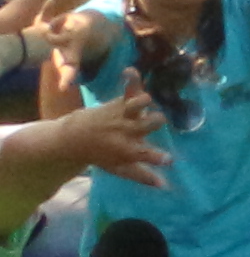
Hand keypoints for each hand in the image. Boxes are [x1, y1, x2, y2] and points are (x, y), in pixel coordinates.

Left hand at [41, 89, 167, 188]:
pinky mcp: (120, 103)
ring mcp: (123, 115)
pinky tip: (130, 70)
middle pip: (150, 123)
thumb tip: (165, 186)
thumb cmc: (101, 154)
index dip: (158, 158)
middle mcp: (127, 131)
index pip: (146, 155)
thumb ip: (142, 175)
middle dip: (156, 121)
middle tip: (157, 121)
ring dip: (143, 102)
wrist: (73, 139)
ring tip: (145, 102)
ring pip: (139, 104)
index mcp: (128, 150)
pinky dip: (131, 78)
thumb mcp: (119, 168)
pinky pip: (129, 88)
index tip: (169, 160)